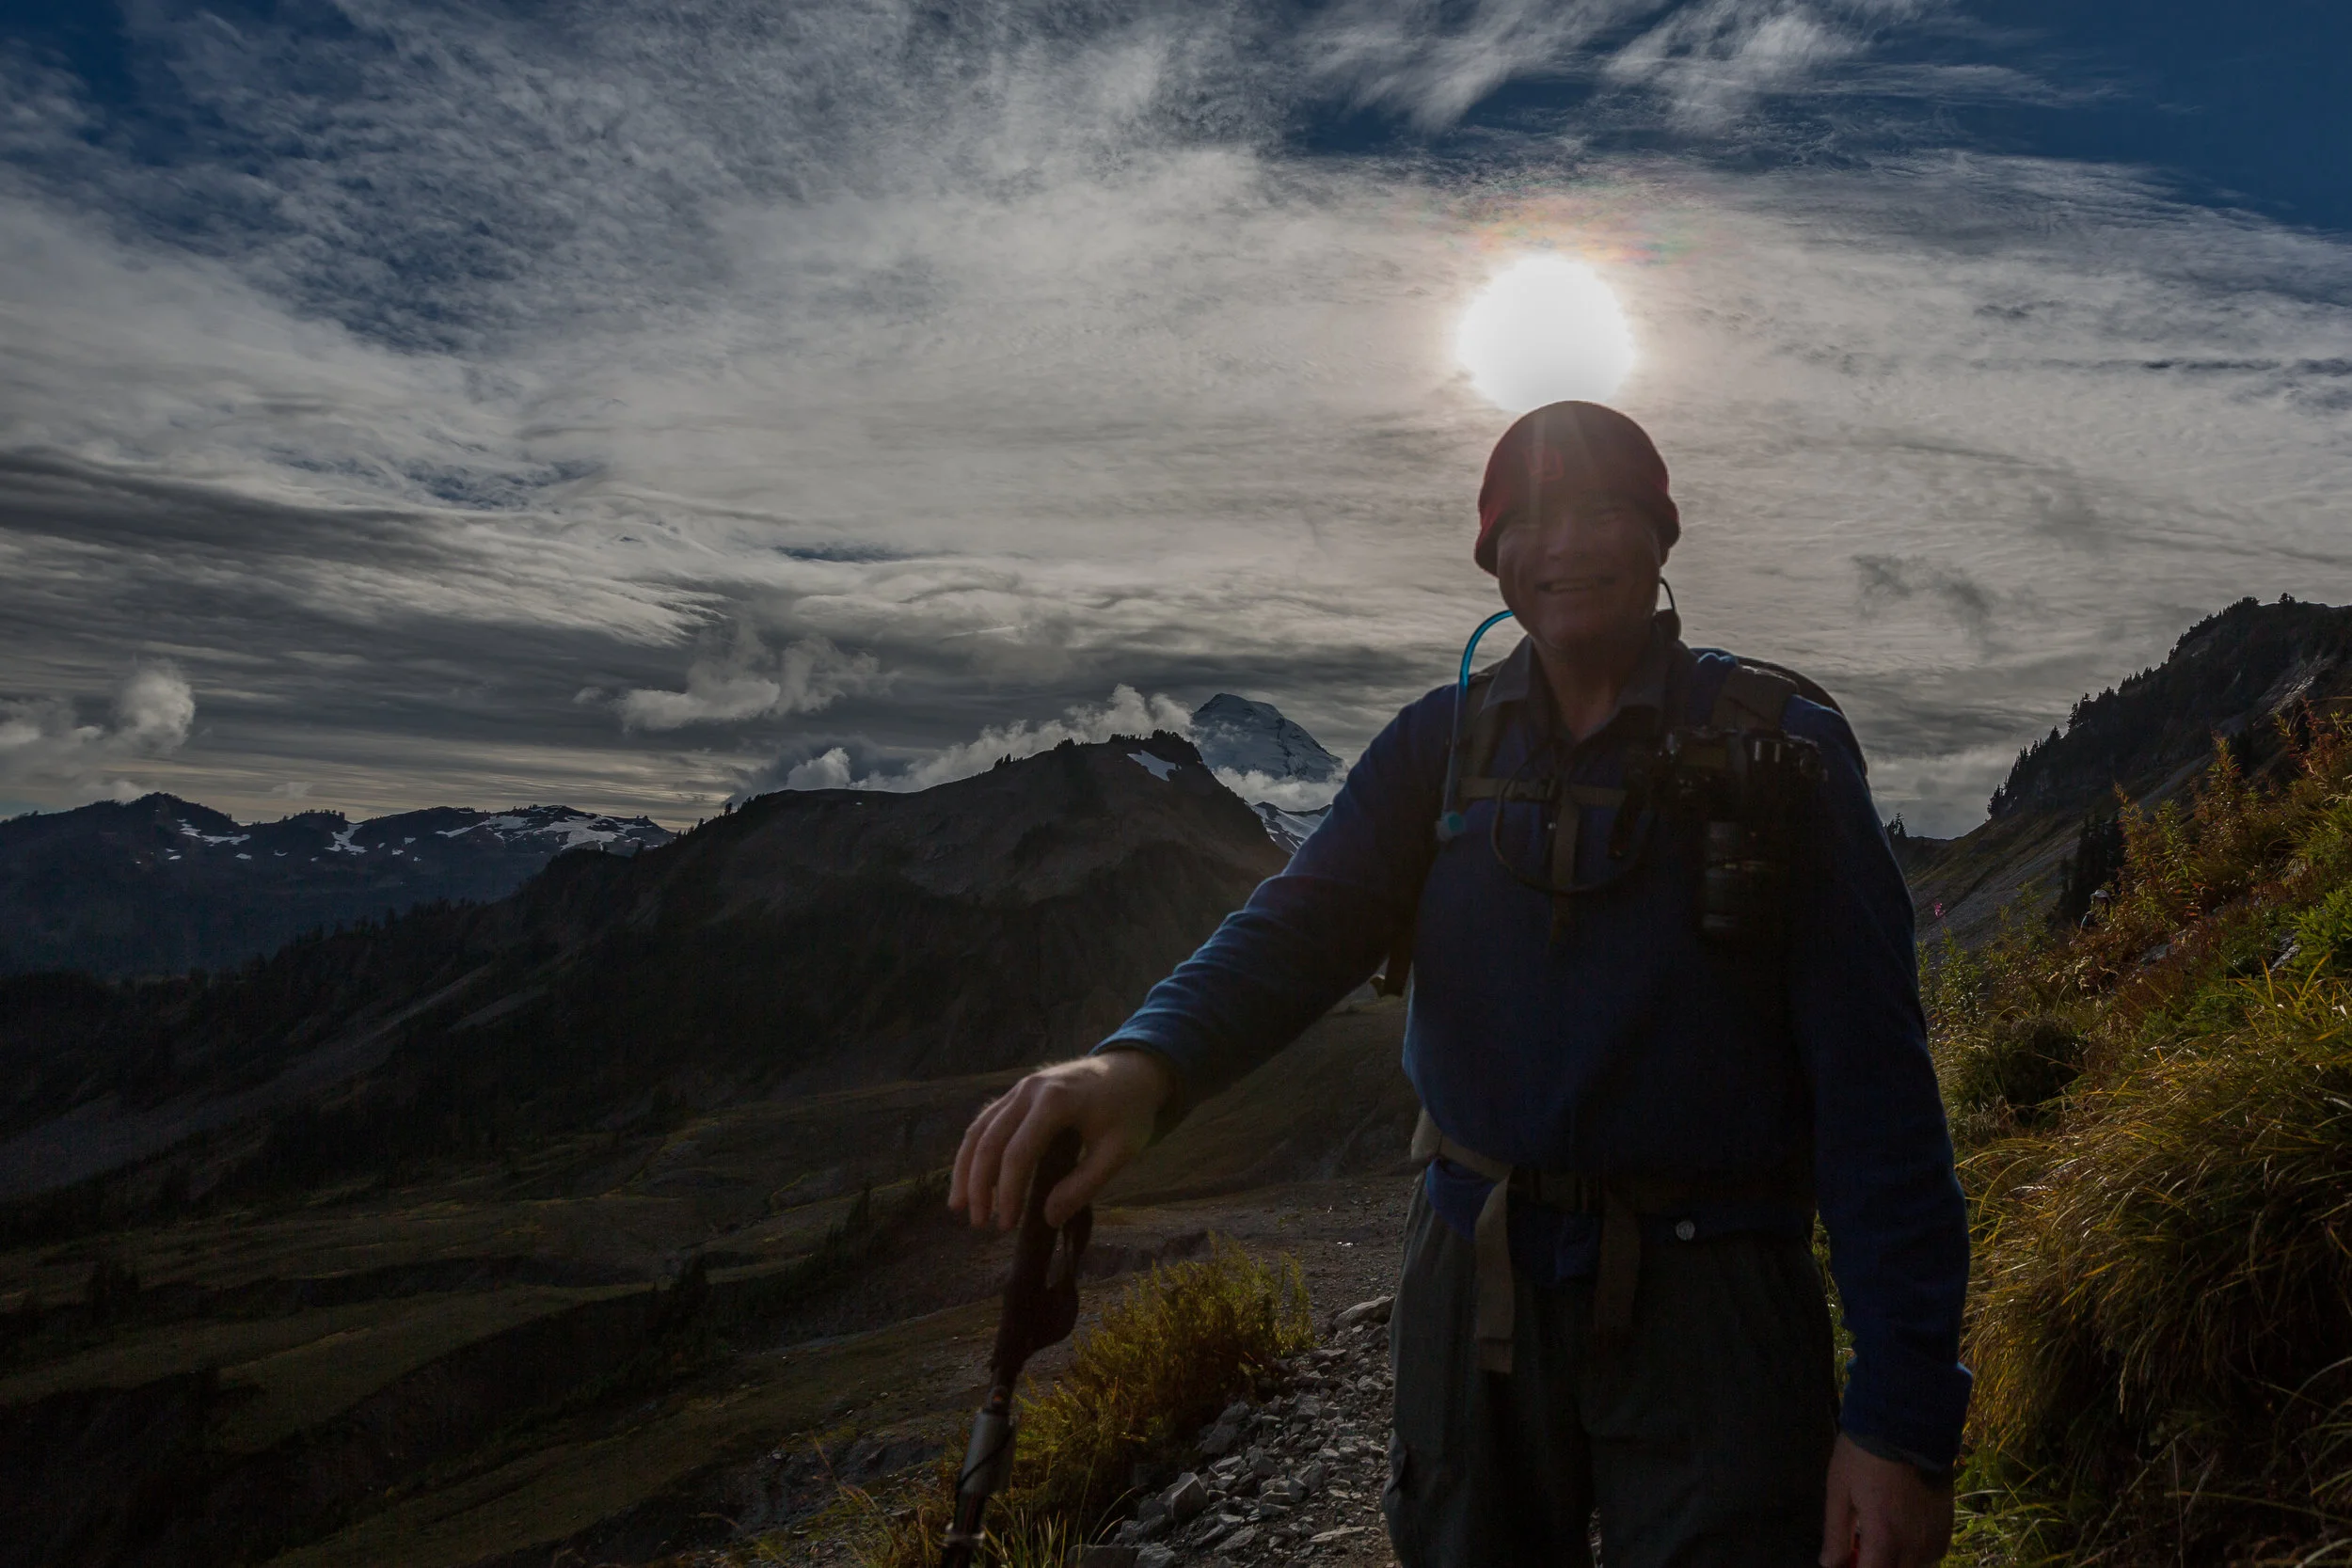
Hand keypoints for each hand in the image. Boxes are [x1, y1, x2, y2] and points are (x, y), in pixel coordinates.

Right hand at [949, 1049, 1174, 1231]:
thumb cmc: (1129, 1112)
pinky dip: (975, 1150)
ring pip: (980, 1129)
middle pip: (989, 1140)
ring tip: (959, 1206)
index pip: (1018, 1154)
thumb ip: (1083, 1185)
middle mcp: (1029, 1090)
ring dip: (966, 1168)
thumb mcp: (1118, 1152)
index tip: (1007, 1226)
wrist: (1132, 1070)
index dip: (1009, 1193)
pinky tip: (971, 1176)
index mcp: (1055, 1102)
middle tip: (978, 1223)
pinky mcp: (1019, 1092)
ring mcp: (1020, 1088)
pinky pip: (987, 1120)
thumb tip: (1048, 1218)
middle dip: (978, 1185)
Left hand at [1819, 1432, 1952, 1567]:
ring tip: (1878, 1539)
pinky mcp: (1948, 1526)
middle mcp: (1915, 1547)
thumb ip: (1836, 1534)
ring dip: (1895, 1561)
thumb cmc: (1864, 1455)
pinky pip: (1932, 1555)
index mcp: (1885, 1539)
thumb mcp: (1839, 1491)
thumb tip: (1830, 1564)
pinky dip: (1914, 1554)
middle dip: (1875, 1565)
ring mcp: (1935, 1538)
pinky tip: (1900, 1535)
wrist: (1906, 1424)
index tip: (1845, 1562)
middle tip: (1858, 1551)